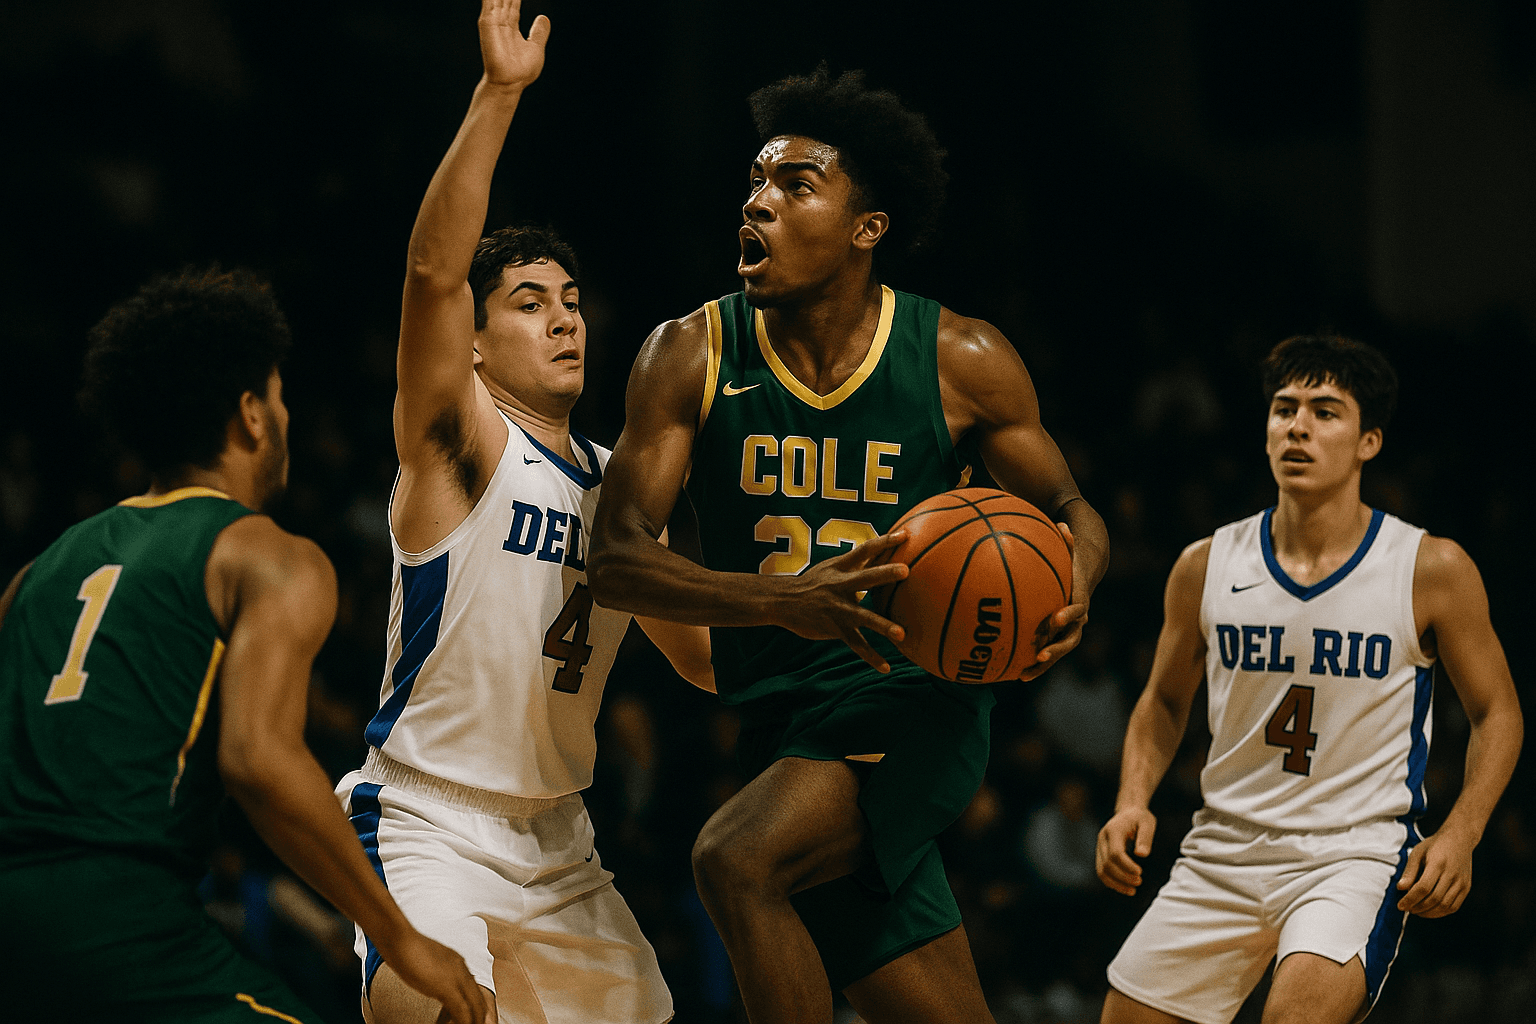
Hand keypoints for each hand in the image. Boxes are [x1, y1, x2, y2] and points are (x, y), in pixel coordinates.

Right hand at [379, 930, 490, 1023]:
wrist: (399, 939)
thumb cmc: (404, 949)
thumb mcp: (426, 962)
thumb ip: (435, 973)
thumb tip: (433, 984)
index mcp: (458, 963)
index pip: (473, 990)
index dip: (472, 1007)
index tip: (466, 1019)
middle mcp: (462, 969)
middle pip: (479, 1000)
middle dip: (477, 1017)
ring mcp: (457, 977)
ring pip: (475, 1008)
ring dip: (472, 1021)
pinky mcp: (448, 988)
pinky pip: (463, 1012)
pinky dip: (463, 1023)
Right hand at [478, 0, 549, 89]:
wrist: (511, 82)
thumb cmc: (521, 70)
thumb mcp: (536, 47)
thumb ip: (539, 32)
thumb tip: (543, 18)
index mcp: (511, 24)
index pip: (513, 0)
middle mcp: (500, 20)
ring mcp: (492, 20)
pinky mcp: (487, 21)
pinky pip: (488, 0)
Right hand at [773, 530, 910, 672]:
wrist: (781, 600)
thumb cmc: (812, 583)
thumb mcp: (831, 568)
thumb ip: (855, 564)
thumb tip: (881, 555)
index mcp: (840, 568)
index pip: (865, 549)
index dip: (884, 541)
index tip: (906, 535)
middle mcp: (840, 586)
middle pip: (865, 578)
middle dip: (885, 574)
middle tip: (906, 570)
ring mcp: (837, 608)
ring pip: (863, 617)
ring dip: (882, 626)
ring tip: (902, 634)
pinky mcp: (834, 628)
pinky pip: (856, 645)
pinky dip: (871, 657)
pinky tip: (886, 668)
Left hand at [1019, 522, 1087, 680]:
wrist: (1087, 574)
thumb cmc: (1072, 560)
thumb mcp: (1072, 548)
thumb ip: (1067, 540)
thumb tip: (1062, 523)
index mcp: (1080, 599)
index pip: (1079, 609)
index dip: (1069, 615)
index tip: (1055, 618)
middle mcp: (1077, 619)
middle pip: (1070, 639)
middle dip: (1056, 649)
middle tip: (1040, 655)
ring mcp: (1067, 630)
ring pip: (1057, 652)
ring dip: (1042, 665)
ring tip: (1022, 676)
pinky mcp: (1057, 635)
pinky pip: (1044, 651)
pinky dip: (1030, 662)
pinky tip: (1009, 672)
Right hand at [1096, 806, 1155, 895]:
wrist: (1128, 812)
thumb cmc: (1139, 818)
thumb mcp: (1147, 823)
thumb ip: (1145, 838)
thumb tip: (1142, 855)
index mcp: (1113, 830)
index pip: (1115, 853)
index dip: (1126, 866)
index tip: (1140, 873)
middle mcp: (1102, 838)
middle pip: (1107, 864)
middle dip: (1123, 877)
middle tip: (1139, 882)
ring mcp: (1099, 846)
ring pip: (1101, 870)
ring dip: (1116, 883)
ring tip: (1132, 890)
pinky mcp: (1100, 853)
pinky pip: (1101, 871)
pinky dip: (1111, 882)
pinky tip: (1124, 887)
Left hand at [1396, 826, 1475, 916]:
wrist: (1459, 839)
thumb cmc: (1434, 846)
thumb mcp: (1417, 852)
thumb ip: (1409, 871)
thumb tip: (1400, 888)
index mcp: (1438, 863)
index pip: (1423, 888)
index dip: (1411, 899)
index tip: (1400, 905)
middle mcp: (1452, 874)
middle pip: (1434, 899)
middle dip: (1418, 907)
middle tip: (1407, 909)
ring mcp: (1462, 882)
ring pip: (1445, 905)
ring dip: (1429, 913)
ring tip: (1416, 911)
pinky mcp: (1467, 888)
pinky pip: (1454, 906)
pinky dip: (1441, 912)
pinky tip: (1430, 910)